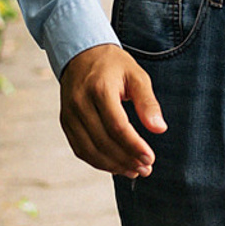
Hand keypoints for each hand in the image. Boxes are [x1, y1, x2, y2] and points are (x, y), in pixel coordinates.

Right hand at [59, 43, 165, 177]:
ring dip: (112, 166)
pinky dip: (97, 162)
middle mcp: (80, 103)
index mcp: (99, 89)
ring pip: (89, 150)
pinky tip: (115, 165)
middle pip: (103, 142)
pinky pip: (80, 149)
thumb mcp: (136, 76)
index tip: (150, 158)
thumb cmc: (113, 65)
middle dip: (126, 160)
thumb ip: (148, 103)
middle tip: (146, 169)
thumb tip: (160, 129)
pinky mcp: (65, 122)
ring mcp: (69, 114)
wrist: (81, 54)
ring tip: (133, 171)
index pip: (117, 126)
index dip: (134, 146)